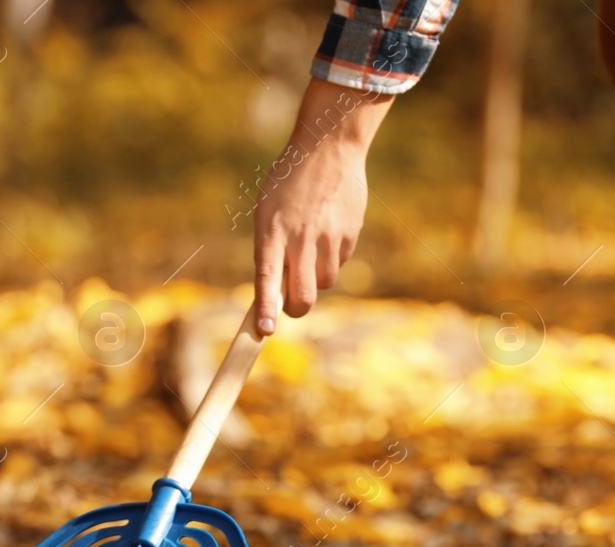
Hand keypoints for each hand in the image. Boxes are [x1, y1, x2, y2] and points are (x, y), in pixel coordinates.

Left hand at [254, 79, 392, 334]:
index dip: (266, 308)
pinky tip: (328, 230)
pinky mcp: (349, 234)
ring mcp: (328, 237)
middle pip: (302, 297)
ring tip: (311, 247)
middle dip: (296, 308)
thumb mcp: (268, 211)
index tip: (265, 331)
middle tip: (293, 304)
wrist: (328, 147)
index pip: (267, 277)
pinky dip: (333, 257)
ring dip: (317, 277)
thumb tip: (276, 294)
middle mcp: (299, 236)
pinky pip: (340, 263)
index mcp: (271, 230)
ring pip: (324, 282)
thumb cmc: (289, 184)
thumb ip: (270, 251)